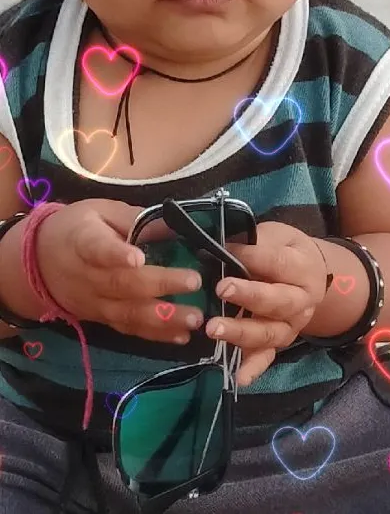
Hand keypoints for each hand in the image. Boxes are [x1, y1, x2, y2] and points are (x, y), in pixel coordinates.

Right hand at [37, 199, 203, 343]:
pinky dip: (155, 335)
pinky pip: (128, 328)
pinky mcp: (101, 318)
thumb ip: (133, 217)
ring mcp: (94, 302)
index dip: (116, 254)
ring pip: (128, 312)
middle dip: (160, 285)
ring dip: (163, 318)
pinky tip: (180, 336)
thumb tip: (172, 224)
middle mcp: (88, 276)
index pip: (97, 249)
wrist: (38, 262)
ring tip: (194, 318)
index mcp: (84, 241)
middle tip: (194, 282)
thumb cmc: (76, 228)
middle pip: (122, 284)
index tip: (137, 258)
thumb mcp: (99, 210)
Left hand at [205, 222, 327, 385]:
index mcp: (303, 268)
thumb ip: (257, 240)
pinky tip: (237, 377)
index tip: (226, 251)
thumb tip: (223, 242)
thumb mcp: (278, 235)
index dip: (252, 258)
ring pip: (269, 334)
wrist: (313, 276)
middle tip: (221, 289)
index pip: (278, 263)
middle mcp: (301, 301)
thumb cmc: (287, 251)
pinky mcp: (280, 343)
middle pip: (277, 302)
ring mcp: (291, 326)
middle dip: (249, 296)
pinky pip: (268, 358)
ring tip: (213, 329)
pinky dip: (254, 368)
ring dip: (241, 333)